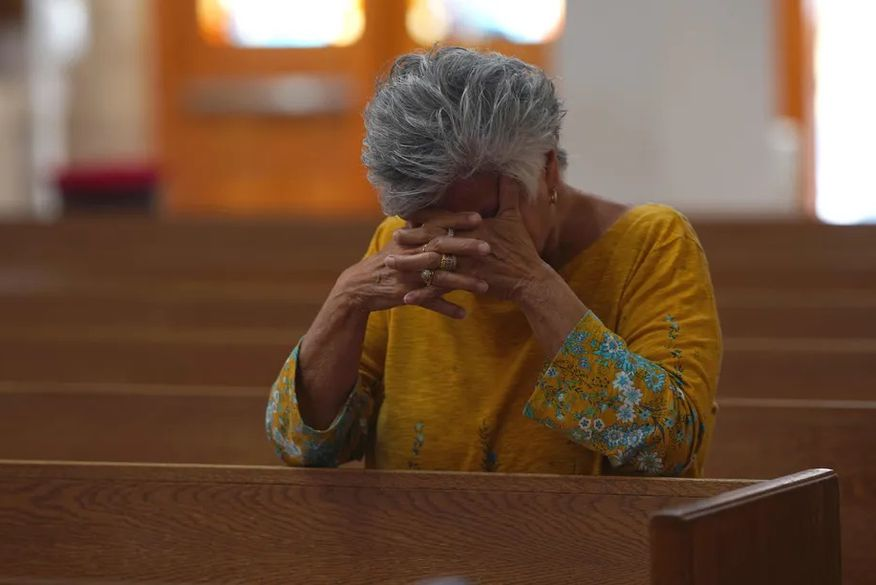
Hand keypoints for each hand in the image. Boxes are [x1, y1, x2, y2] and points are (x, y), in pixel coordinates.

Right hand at [335, 211, 489, 318]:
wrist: (360, 286)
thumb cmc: (387, 260)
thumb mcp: (400, 240)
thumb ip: (421, 226)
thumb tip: (442, 209)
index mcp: (411, 237)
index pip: (436, 223)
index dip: (456, 220)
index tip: (478, 217)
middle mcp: (411, 253)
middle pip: (440, 247)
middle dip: (464, 246)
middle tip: (487, 248)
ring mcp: (409, 275)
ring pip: (439, 277)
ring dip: (462, 282)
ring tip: (484, 287)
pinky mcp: (407, 295)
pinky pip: (429, 302)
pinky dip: (446, 309)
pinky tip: (464, 313)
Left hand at [395, 176, 549, 304]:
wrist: (529, 278)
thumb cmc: (521, 249)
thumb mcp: (514, 218)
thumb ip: (507, 195)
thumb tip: (508, 172)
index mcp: (473, 228)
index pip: (445, 218)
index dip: (426, 216)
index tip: (408, 214)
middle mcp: (466, 244)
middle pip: (433, 239)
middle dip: (412, 238)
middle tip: (394, 236)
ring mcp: (465, 265)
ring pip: (432, 264)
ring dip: (410, 265)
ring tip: (390, 265)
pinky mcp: (466, 283)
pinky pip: (440, 290)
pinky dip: (423, 294)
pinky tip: (406, 298)